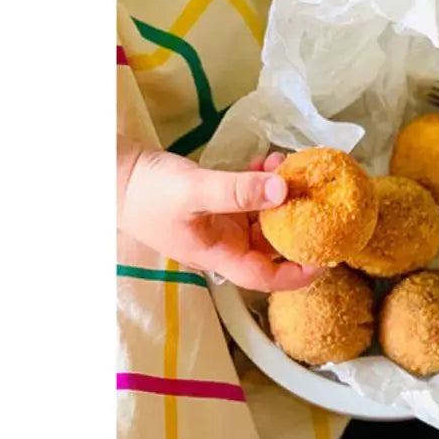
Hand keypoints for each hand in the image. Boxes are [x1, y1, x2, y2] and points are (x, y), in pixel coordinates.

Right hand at [117, 136, 317, 291]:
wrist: (110, 172)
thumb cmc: (147, 191)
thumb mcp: (195, 190)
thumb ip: (238, 191)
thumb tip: (283, 190)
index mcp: (219, 255)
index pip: (267, 278)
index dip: (300, 273)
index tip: (328, 256)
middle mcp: (223, 244)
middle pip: (272, 246)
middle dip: (298, 223)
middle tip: (319, 199)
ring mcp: (220, 224)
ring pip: (264, 217)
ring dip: (282, 196)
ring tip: (292, 168)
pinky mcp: (215, 203)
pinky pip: (250, 198)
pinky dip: (263, 182)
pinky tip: (271, 161)